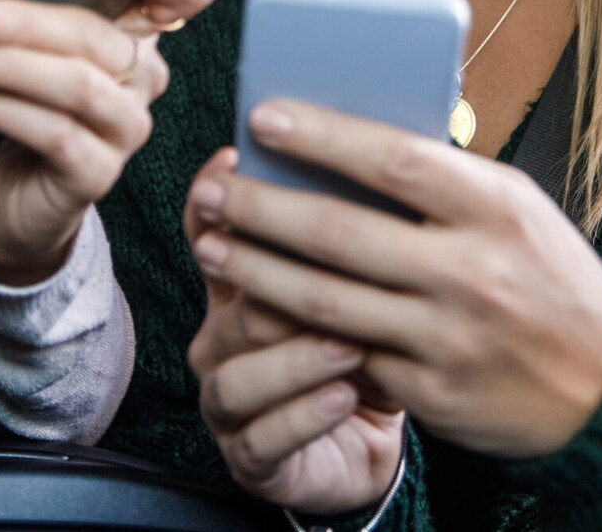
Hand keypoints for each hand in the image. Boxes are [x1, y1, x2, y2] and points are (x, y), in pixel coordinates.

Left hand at [0, 0, 217, 283]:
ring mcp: (126, 127)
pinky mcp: (98, 173)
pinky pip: (56, 134)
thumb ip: (22, 4)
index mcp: (135, 29)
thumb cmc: (10, 99)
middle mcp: (143, 75)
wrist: (1, 191)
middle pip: (100, 36)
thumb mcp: (20, 42)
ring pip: (79, 85)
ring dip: (3, 66)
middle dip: (22, 21)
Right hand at [185, 149, 404, 514]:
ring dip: (296, 357)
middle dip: (276, 283)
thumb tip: (393, 143)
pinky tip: (346, 395)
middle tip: (332, 272)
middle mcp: (222, 337)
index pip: (208, 230)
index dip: (215, 196)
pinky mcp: (251, 458)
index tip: (235, 160)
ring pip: (238, 374)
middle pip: (232, 301)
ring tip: (349, 344)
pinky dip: (305, 415)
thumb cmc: (372, 343)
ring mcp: (229, 399)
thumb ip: (361, 223)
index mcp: (244, 283)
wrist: (370, 437)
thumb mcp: (369, 278)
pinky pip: (264, 438)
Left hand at [189, 102, 601, 458]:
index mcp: (495, 207)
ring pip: (324, 301)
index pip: (392, 158)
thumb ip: (444, 183)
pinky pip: (345, 355)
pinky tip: (255, 309)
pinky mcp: (431, 392)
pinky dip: (292, 332)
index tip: (260, 117)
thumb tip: (345, 142)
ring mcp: (447, 336)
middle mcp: (471, 270)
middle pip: (339, 233)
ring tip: (210, 246)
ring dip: (255, 271)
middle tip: (209, 190)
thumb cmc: (549, 278)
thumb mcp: (516, 211)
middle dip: (259, 209)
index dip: (320, 136)